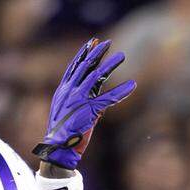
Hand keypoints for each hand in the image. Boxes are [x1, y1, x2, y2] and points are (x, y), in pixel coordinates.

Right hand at [33, 39, 135, 169]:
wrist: (57, 147)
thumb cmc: (62, 133)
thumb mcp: (65, 111)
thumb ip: (78, 100)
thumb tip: (96, 97)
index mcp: (63, 90)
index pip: (74, 66)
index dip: (84, 53)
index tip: (92, 42)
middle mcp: (70, 91)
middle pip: (85, 66)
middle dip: (97, 52)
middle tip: (107, 42)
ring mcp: (80, 99)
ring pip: (96, 76)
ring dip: (110, 65)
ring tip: (121, 56)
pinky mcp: (90, 110)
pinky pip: (109, 98)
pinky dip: (122, 91)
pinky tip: (132, 85)